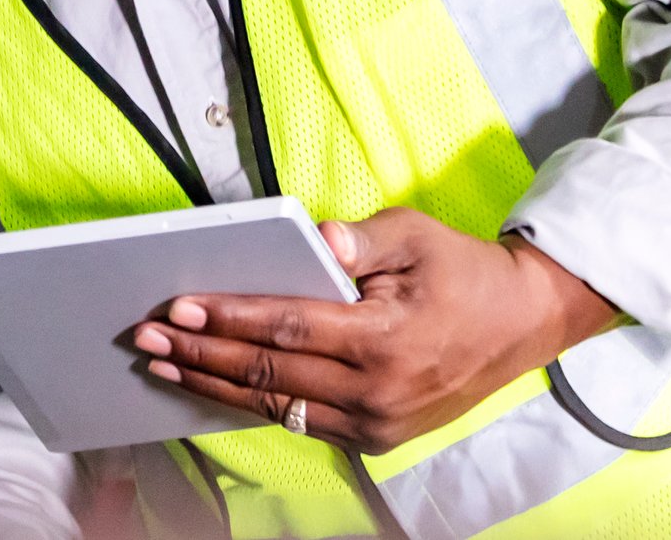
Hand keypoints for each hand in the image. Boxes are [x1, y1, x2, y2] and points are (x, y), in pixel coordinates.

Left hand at [128, 210, 621, 452]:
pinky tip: (214, 386)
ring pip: (279, 406)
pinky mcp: (378, 435)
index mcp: (385, 339)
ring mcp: (378, 422)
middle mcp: (379, 391)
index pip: (289, 328)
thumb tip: (319, 239)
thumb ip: (362, 239)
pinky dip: (254, 404)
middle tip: (148, 336)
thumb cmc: (463, 271)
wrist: (523, 323)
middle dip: (203, 353)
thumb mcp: (417, 236)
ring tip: (164, 364)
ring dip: (214, 384)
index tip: (180, 307)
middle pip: (271, 374)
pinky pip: (303, 421)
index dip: (230, 318)